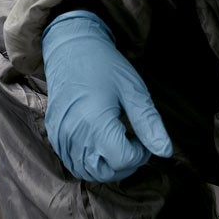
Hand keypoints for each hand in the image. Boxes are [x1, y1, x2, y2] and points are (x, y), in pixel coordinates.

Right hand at [41, 10, 171, 181]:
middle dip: (125, 164)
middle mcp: (74, 133)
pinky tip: (98, 144)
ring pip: (86, 171)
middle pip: (104, 172)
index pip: (123, 160)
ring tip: (116, 143)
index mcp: (95, 122)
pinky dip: (87, 162)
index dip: (140, 154)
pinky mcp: (53, 133)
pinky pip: (71, 162)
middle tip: (132, 142)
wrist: (70, 46)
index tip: (141, 136)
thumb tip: (165, 152)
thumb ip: (149, 123)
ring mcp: (60, 135)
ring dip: (106, 166)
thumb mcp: (133, 90)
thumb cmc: (104, 65)